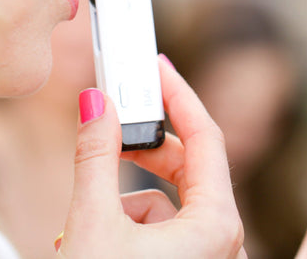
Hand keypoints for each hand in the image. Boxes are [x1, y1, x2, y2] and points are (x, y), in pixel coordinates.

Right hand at [57, 55, 245, 258]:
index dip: (178, 94)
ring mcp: (208, 258)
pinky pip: (167, 232)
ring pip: (168, 206)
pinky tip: (98, 245)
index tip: (156, 67)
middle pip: (186, 170)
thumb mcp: (93, 222)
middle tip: (111, 128)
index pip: (205, 137)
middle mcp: (223, 242)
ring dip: (125, 206)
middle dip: (142, 154)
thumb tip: (96, 103)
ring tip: (83, 229)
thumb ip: (96, 157)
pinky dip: (132, 228)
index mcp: (215, 225)